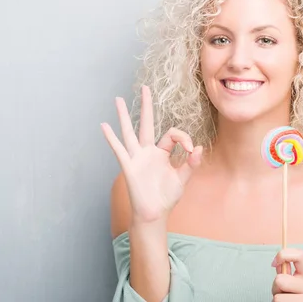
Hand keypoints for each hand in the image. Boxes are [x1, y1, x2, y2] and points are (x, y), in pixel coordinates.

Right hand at [101, 85, 202, 223]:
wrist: (155, 214)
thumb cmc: (167, 197)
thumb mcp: (182, 179)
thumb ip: (191, 163)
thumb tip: (199, 147)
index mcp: (162, 153)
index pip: (172, 134)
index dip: (183, 138)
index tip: (191, 149)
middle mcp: (148, 152)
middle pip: (146, 123)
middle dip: (146, 106)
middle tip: (145, 88)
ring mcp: (137, 158)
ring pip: (129, 132)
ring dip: (124, 116)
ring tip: (118, 100)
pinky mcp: (129, 167)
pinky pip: (119, 150)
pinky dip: (111, 138)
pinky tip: (104, 126)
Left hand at [271, 248, 302, 300]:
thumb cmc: (294, 298)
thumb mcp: (292, 284)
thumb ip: (286, 273)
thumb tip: (277, 262)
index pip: (300, 255)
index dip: (283, 254)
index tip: (274, 263)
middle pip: (280, 280)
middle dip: (275, 287)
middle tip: (282, 293)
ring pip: (277, 297)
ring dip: (276, 299)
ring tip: (285, 301)